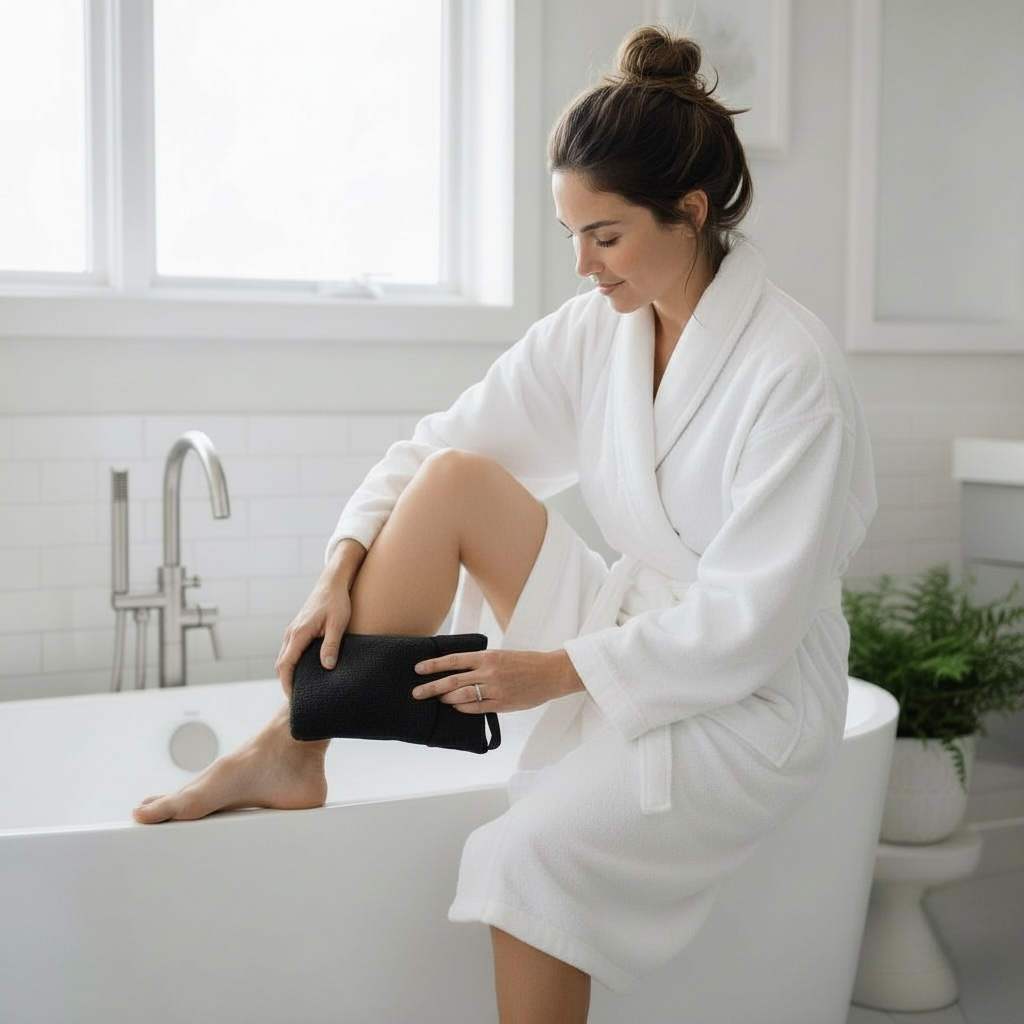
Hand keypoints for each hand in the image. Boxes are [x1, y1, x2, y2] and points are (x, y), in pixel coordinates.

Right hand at [275, 540, 364, 696]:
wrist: (333, 583)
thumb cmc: (337, 602)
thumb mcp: (338, 624)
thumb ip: (331, 645)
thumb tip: (327, 667)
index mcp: (299, 634)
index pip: (286, 665)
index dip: (288, 684)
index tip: (294, 699)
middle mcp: (291, 633)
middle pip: (282, 664)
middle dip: (286, 683)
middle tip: (298, 700)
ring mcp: (293, 631)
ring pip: (285, 658)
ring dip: (289, 674)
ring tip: (302, 690)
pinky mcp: (298, 629)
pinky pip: (290, 651)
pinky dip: (292, 664)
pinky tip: (305, 672)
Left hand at [410, 648, 583, 713]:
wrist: (550, 674)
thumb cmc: (526, 662)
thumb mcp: (501, 655)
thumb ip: (481, 662)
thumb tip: (459, 670)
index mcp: (487, 656)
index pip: (453, 660)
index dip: (434, 665)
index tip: (418, 668)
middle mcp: (488, 672)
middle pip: (452, 680)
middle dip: (431, 687)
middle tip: (416, 692)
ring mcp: (494, 689)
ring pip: (462, 695)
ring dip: (446, 698)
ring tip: (437, 700)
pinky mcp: (501, 704)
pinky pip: (476, 708)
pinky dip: (463, 708)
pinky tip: (456, 707)